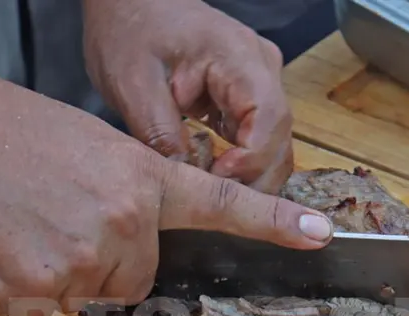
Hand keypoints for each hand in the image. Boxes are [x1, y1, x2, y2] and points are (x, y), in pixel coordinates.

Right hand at [0, 74, 332, 315]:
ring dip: (67, 276)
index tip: (319, 235)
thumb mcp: (94, 149)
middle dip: (108, 262)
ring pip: (94, 295)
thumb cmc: (12, 132)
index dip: (275, 224)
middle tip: (62, 218)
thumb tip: (131, 249)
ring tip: (30, 224)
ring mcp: (86, 258)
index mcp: (145, 179)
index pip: (223, 206)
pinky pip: (46, 310)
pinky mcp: (42, 287)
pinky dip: (25, 290)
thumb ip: (129, 198)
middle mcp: (127, 221)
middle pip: (140, 277)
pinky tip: (8, 246)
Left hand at [83, 0, 293, 193]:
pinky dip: (241, 165)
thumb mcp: (133, 82)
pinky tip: (213, 179)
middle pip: (279, 138)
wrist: (130, 3)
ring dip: (249, 177)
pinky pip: (257, 140)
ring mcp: (258, 83)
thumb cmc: (130, 29)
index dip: (251, 159)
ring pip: (273, 144)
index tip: (218, 179)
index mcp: (237, 55)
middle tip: (213, 202)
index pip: (269, 117)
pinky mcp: (245, 98)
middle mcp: (260, 68)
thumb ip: (160, 133)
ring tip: (211, 196)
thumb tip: (184, 182)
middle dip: (253, 178)